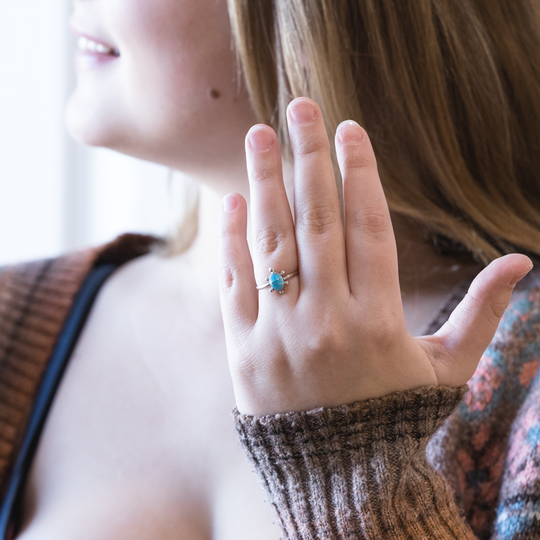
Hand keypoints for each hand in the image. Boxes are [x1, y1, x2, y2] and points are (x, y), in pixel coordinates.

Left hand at [218, 97, 532, 415]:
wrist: (338, 477)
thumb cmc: (395, 414)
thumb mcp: (446, 368)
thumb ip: (482, 313)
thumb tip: (520, 262)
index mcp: (379, 320)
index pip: (368, 227)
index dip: (360, 173)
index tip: (350, 130)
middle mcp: (326, 320)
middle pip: (316, 220)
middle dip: (309, 157)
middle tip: (300, 107)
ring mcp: (279, 335)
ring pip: (271, 243)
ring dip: (264, 182)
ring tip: (258, 135)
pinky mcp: (243, 351)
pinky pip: (233, 284)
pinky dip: (231, 240)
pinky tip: (233, 201)